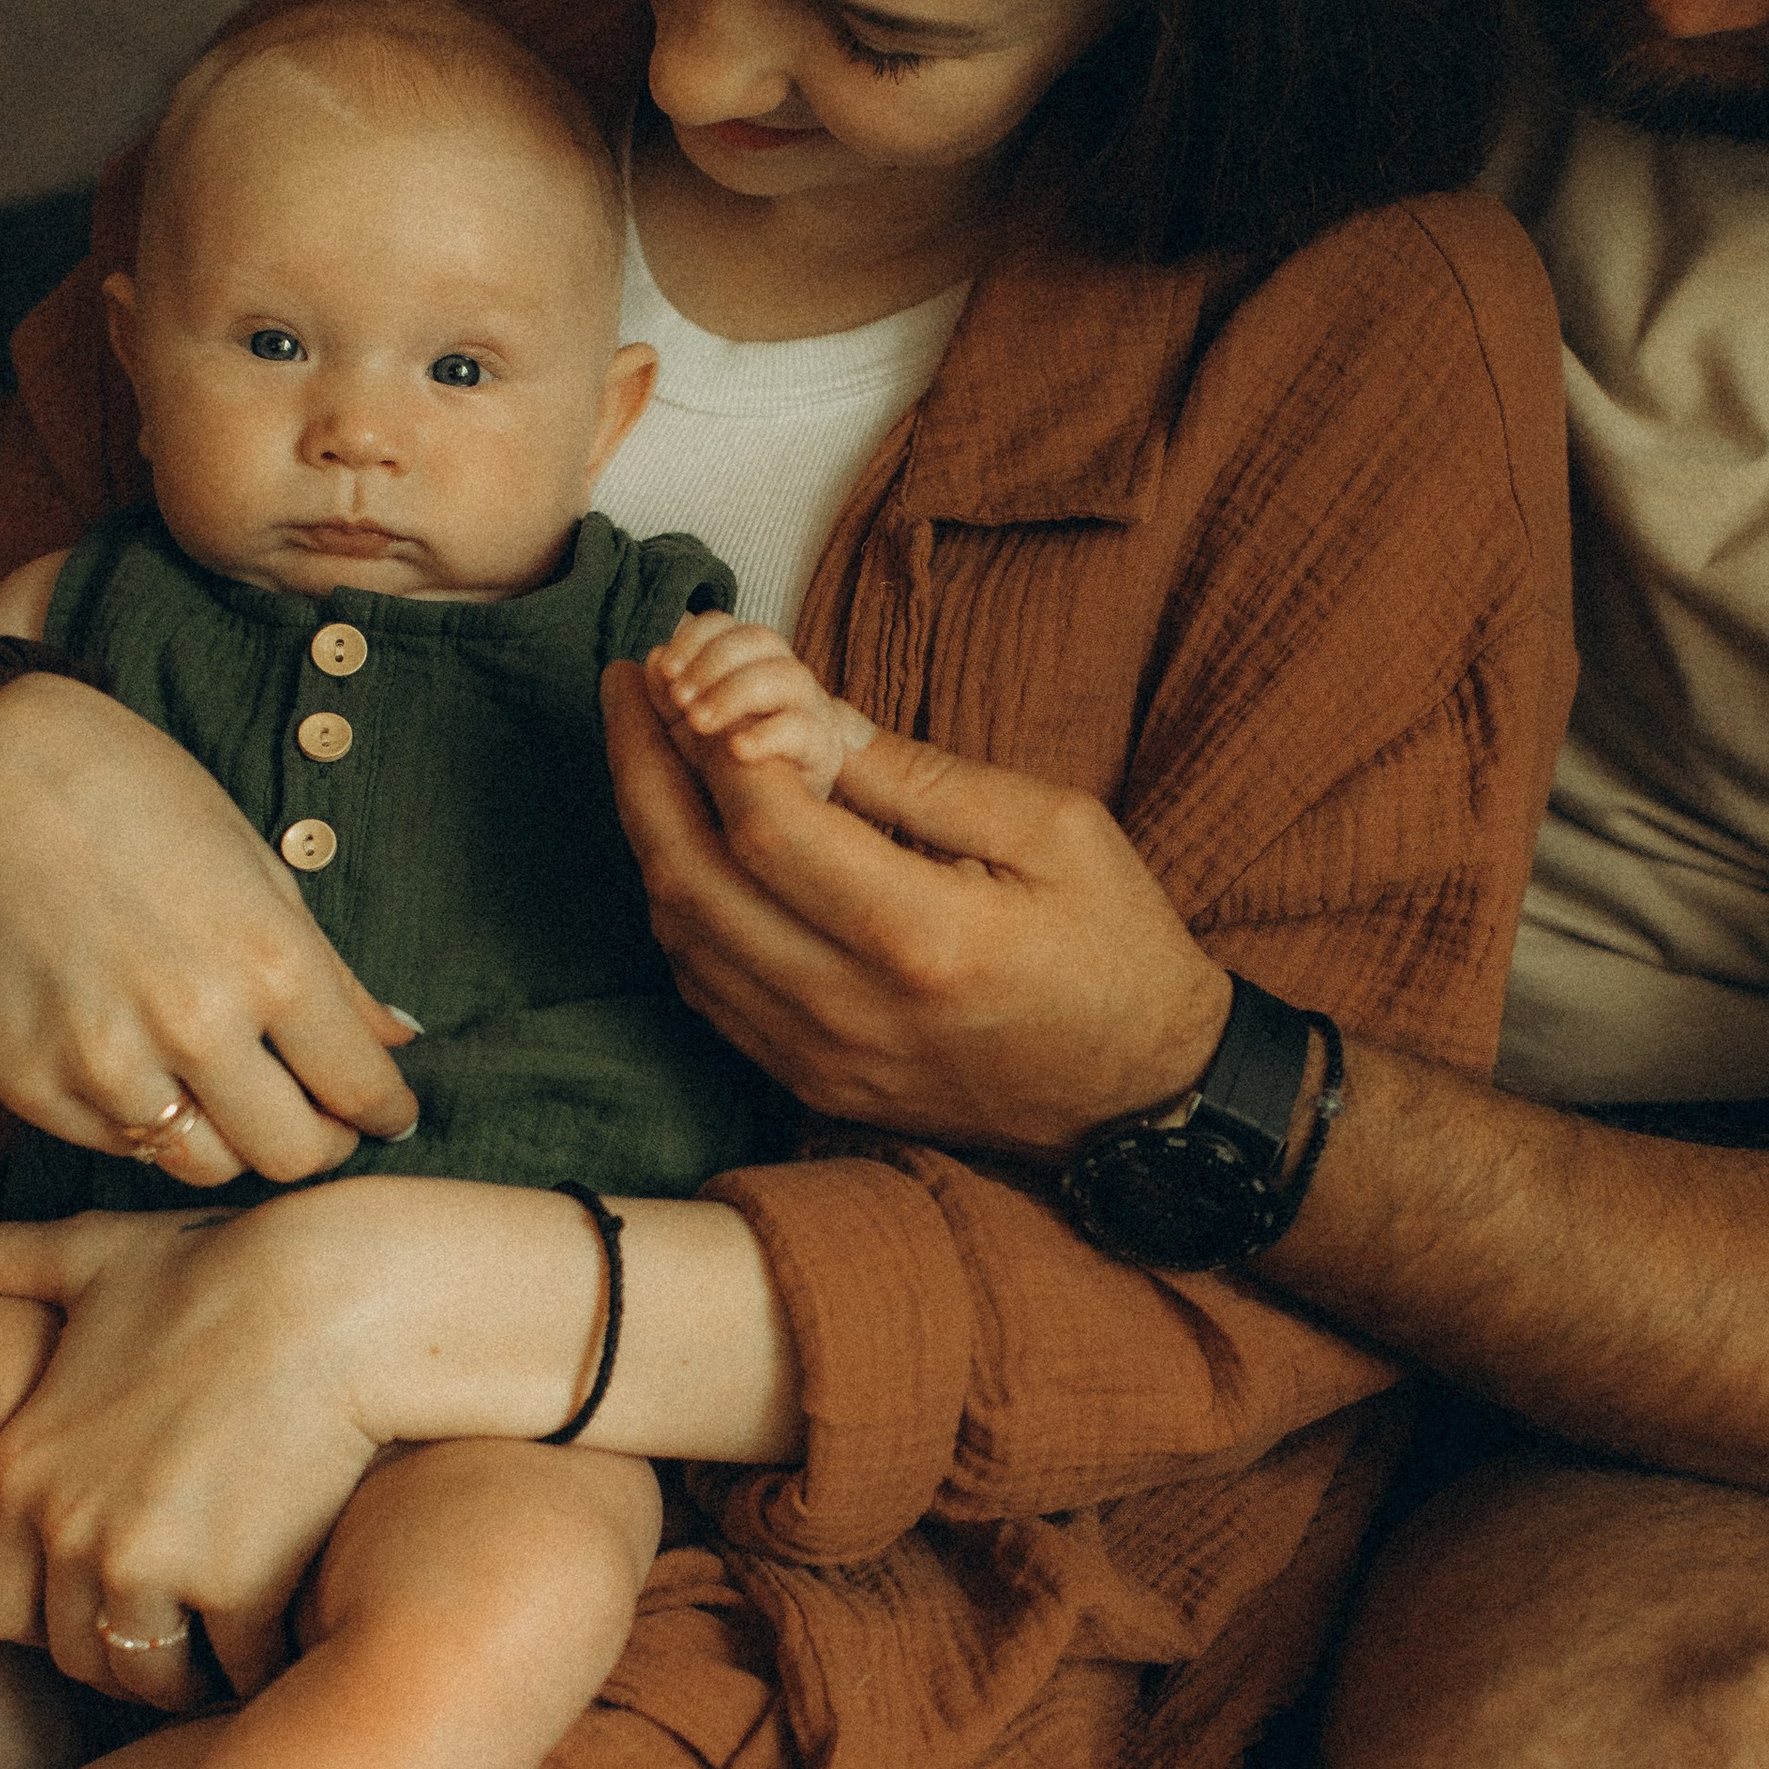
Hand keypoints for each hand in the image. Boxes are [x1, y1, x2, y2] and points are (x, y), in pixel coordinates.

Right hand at [0, 670, 419, 1187]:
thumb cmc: (147, 806)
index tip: (386, 1115)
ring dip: (229, 1140)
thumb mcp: (264, 874)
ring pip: (202, 1166)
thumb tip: (397, 1043)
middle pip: (290, 1155)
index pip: (359, 1090)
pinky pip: (114, 1143)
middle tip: (317, 1120)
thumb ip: (333, 977)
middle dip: (319, 1144)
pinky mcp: (28, 1082)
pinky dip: (139, 1118)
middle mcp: (191, 1023)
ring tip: (225, 1092)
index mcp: (270, 964)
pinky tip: (139, 1061)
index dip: (385, 1112)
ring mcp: (102, 1061)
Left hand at [0, 1197, 397, 1702]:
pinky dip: (260, 1657)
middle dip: (123, 1646)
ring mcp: (146, 1562)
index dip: (54, 1607)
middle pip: (74, 1652)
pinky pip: (234, 1668)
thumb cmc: (220, 1269)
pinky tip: (287, 1616)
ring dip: (188, 1670)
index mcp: (21, 1468)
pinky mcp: (234, 1585)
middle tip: (179, 1624)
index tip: (111, 1585)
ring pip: (148, 1675)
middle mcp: (66, 1526)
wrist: (338, 1290)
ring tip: (228, 1637)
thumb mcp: (88, 1254)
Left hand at [603, 660, 1230, 1155]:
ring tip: (644, 747)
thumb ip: (918, 775)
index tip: (691, 673)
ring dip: (648, 835)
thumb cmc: (1114, 948)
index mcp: (925, 937)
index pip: (769, 830)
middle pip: (694, 881)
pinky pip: (708, 989)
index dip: (711, 742)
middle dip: (644, 769)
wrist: (1139, 1095)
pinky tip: (683, 839)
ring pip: (685, 938)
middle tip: (629, 686)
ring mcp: (824, 1057)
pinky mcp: (812, 1082)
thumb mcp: (1052, 827)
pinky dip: (681, 907)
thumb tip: (801, 714)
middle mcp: (856, 1009)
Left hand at [648, 611, 873, 801]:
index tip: (666, 670)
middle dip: (713, 662)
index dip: (696, 639)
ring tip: (699, 724)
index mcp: (748, 664)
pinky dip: (767, 734)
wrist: (764, 824)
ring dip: (735, 693)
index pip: (728, 627)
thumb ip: (667, 695)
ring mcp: (809, 710)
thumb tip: (653, 658)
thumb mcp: (683, 730)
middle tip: (680, 699)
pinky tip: (735, 750)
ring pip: (787, 675)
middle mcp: (782, 677)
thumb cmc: (723, 769)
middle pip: (760, 639)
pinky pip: (803, 729)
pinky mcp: (823, 750)